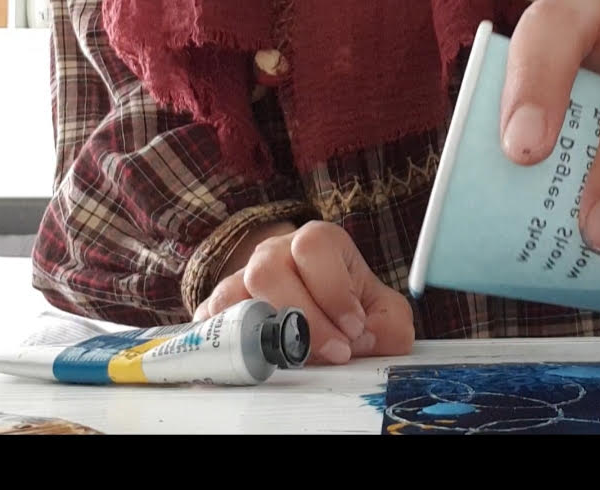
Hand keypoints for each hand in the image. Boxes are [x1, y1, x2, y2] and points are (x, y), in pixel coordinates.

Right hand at [194, 221, 414, 363]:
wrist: (320, 316)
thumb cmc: (353, 309)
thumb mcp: (385, 314)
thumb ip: (390, 327)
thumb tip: (364, 340)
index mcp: (318, 242)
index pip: (314, 246)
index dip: (334, 290)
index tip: (354, 326)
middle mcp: (275, 253)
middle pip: (268, 270)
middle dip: (304, 318)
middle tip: (334, 351)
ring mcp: (242, 278)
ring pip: (234, 293)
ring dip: (268, 333)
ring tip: (300, 358)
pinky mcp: (219, 308)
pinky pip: (209, 319)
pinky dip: (227, 341)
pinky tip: (259, 358)